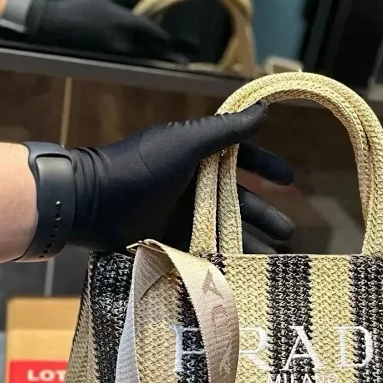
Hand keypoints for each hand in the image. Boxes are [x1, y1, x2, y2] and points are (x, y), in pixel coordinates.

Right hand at [25, 0, 194, 63]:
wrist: (52, 26)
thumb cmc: (81, 5)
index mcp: (125, 22)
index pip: (156, 34)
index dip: (172, 41)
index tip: (191, 45)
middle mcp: (124, 42)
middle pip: (155, 52)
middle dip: (173, 56)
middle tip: (191, 59)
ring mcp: (116, 56)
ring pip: (146, 61)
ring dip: (161, 62)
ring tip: (179, 63)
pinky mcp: (109, 63)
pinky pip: (133, 64)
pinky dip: (145, 63)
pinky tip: (155, 62)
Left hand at [67, 102, 293, 252]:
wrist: (93, 202)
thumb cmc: (140, 166)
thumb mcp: (186, 143)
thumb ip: (225, 130)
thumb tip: (264, 109)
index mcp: (197, 156)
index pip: (241, 159)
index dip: (266, 168)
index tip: (289, 181)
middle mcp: (192, 184)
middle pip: (237, 200)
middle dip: (264, 216)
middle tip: (287, 234)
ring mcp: (181, 214)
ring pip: (223, 229)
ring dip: (249, 243)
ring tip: (272, 261)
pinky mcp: (169, 240)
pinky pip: (203, 250)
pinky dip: (222, 261)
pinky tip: (241, 274)